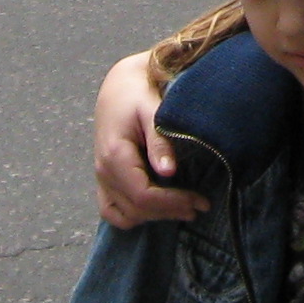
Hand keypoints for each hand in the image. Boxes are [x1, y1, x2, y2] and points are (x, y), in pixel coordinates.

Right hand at [96, 50, 202, 226]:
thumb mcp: (151, 110)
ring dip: (155, 217)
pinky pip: (111, 210)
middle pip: (137, 208)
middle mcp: (104, 171)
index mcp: (115, 155)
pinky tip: (156, 211)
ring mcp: (101, 177)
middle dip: (171, 211)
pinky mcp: (104, 179)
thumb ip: (159, 141)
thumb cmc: (137, 94)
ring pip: (125, 215)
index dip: (172, 203)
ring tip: (184, 210)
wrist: (119, 85)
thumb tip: (169, 171)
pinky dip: (132, 217)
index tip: (199, 201)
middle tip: (201, 206)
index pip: (143, 195)